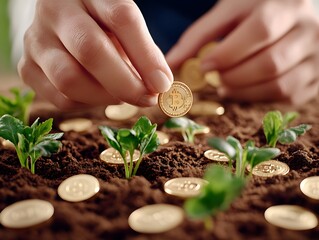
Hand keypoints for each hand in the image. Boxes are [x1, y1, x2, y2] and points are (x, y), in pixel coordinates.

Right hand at [18, 0, 172, 109]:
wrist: (65, 21)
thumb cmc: (104, 27)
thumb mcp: (126, 29)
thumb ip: (144, 53)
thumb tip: (159, 86)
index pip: (121, 18)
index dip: (145, 57)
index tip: (162, 85)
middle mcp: (56, 11)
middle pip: (90, 50)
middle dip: (125, 84)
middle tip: (147, 99)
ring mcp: (36, 39)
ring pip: (69, 79)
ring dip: (105, 97)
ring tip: (122, 95)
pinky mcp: (27, 67)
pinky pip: (59, 97)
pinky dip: (86, 103)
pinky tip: (98, 95)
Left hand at [166, 0, 318, 104]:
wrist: (292, 12)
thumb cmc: (255, 10)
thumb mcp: (229, 12)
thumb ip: (200, 35)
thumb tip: (171, 64)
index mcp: (286, 6)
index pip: (259, 32)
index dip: (228, 54)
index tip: (205, 65)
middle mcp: (308, 30)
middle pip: (270, 63)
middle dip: (234, 77)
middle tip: (215, 78)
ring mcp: (316, 56)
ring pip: (280, 85)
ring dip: (244, 92)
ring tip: (225, 86)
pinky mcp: (316, 77)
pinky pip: (287, 96)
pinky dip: (259, 98)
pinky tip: (244, 89)